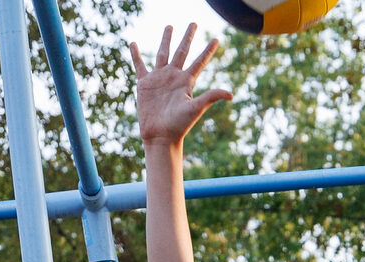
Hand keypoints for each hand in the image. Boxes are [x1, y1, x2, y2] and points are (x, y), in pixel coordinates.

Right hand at [130, 25, 231, 147]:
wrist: (160, 135)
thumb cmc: (179, 125)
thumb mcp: (196, 109)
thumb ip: (211, 97)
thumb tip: (230, 94)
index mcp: (187, 81)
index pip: (200, 61)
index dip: (208, 50)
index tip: (217, 39)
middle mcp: (174, 76)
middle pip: (182, 51)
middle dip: (188, 37)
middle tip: (193, 24)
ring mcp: (159, 78)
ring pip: (163, 53)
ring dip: (166, 40)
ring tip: (169, 26)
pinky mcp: (145, 83)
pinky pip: (139, 65)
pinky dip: (135, 55)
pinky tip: (133, 44)